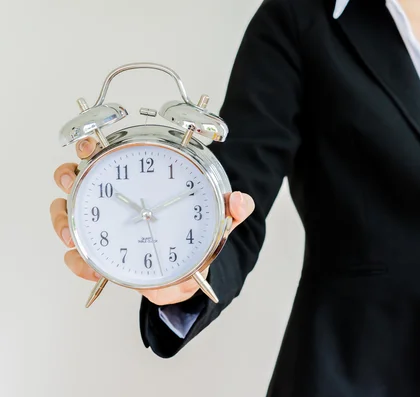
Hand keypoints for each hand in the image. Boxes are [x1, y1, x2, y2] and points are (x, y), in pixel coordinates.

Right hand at [50, 137, 254, 304]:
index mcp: (138, 183)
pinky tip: (91, 269)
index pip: (107, 155)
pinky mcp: (101, 257)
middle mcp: (113, 202)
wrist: (188, 276)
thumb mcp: (216, 220)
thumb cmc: (195, 238)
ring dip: (63, 222)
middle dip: (66, 177)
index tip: (88, 145)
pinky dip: (78, 263)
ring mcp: (103, 228)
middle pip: (75, 178)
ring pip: (66, 215)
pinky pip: (78, 258)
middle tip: (71, 182)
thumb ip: (231, 210)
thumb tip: (241, 200)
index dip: (90, 146)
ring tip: (73, 236)